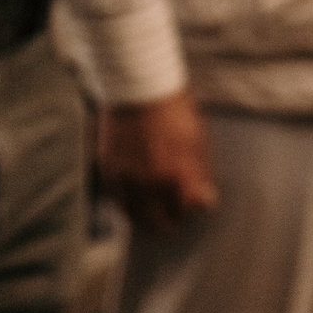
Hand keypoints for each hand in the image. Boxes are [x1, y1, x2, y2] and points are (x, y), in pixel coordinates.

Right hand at [96, 92, 217, 231]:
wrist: (139, 87)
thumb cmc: (173, 109)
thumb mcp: (197, 139)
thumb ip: (199, 174)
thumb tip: (205, 199)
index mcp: (178, 174)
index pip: (188, 211)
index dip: (191, 212)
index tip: (192, 210)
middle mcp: (151, 183)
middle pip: (160, 222)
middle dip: (169, 225)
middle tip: (172, 224)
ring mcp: (126, 178)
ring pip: (135, 217)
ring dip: (145, 222)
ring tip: (151, 221)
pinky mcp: (108, 170)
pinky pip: (116, 201)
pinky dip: (125, 207)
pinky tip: (132, 207)